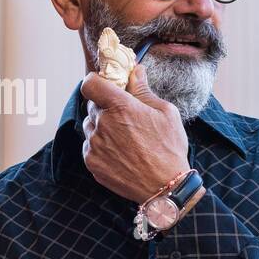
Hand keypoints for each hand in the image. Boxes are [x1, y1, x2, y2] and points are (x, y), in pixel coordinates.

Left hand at [79, 63, 190, 203]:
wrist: (165, 187)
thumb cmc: (169, 148)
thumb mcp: (165, 112)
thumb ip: (143, 89)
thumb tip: (135, 71)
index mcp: (120, 106)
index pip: (90, 83)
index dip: (95, 82)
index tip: (105, 86)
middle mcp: (103, 124)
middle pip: (91, 105)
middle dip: (104, 106)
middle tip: (123, 116)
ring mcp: (95, 144)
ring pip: (90, 126)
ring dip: (101, 126)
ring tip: (124, 138)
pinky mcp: (91, 162)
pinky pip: (89, 145)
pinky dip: (100, 145)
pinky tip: (119, 152)